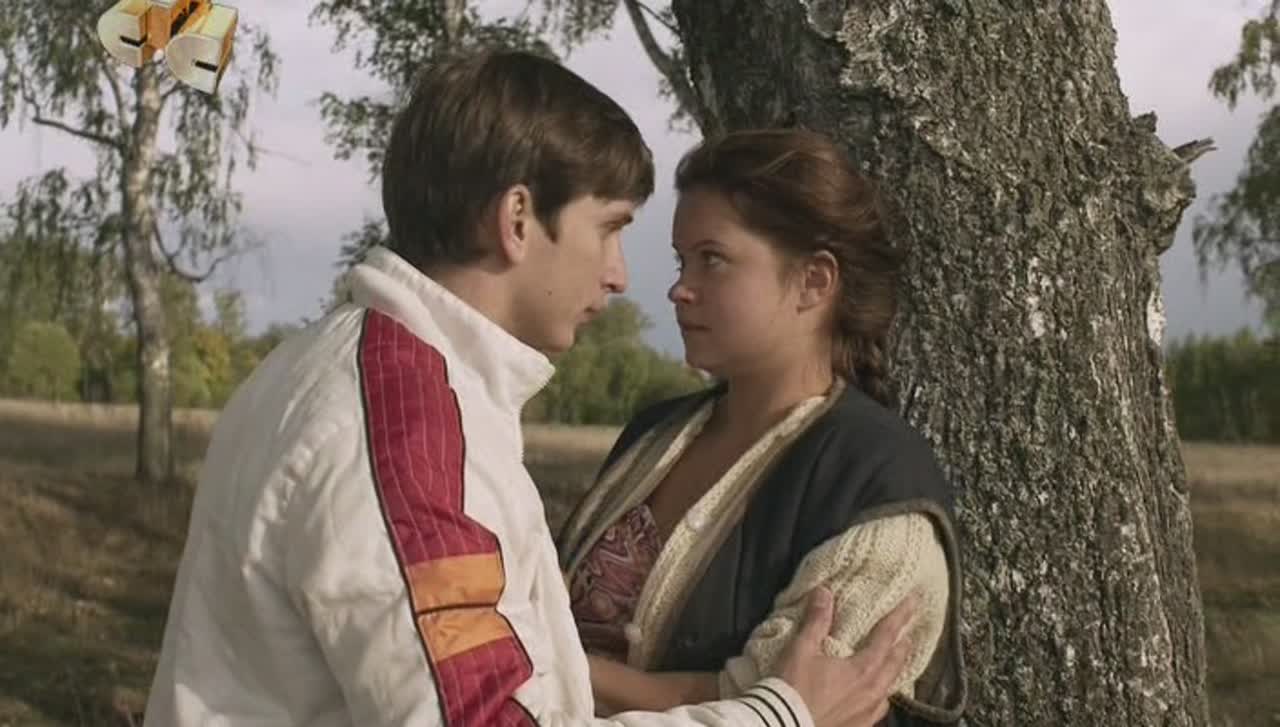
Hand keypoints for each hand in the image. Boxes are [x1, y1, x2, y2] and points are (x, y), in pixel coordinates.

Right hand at [775, 587, 915, 726]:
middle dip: (902, 646)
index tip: (913, 602)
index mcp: (862, 670)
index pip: (886, 637)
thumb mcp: (801, 650)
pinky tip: (875, 698)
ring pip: (889, 689)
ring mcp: (867, 713)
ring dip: (894, 673)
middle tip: (909, 634)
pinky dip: (881, 697)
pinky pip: (878, 710)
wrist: (784, 726)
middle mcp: (871, 692)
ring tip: (894, 665)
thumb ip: (816, 621)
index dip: (900, 617)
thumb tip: (825, 593)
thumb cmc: (793, 688)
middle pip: (894, 664)